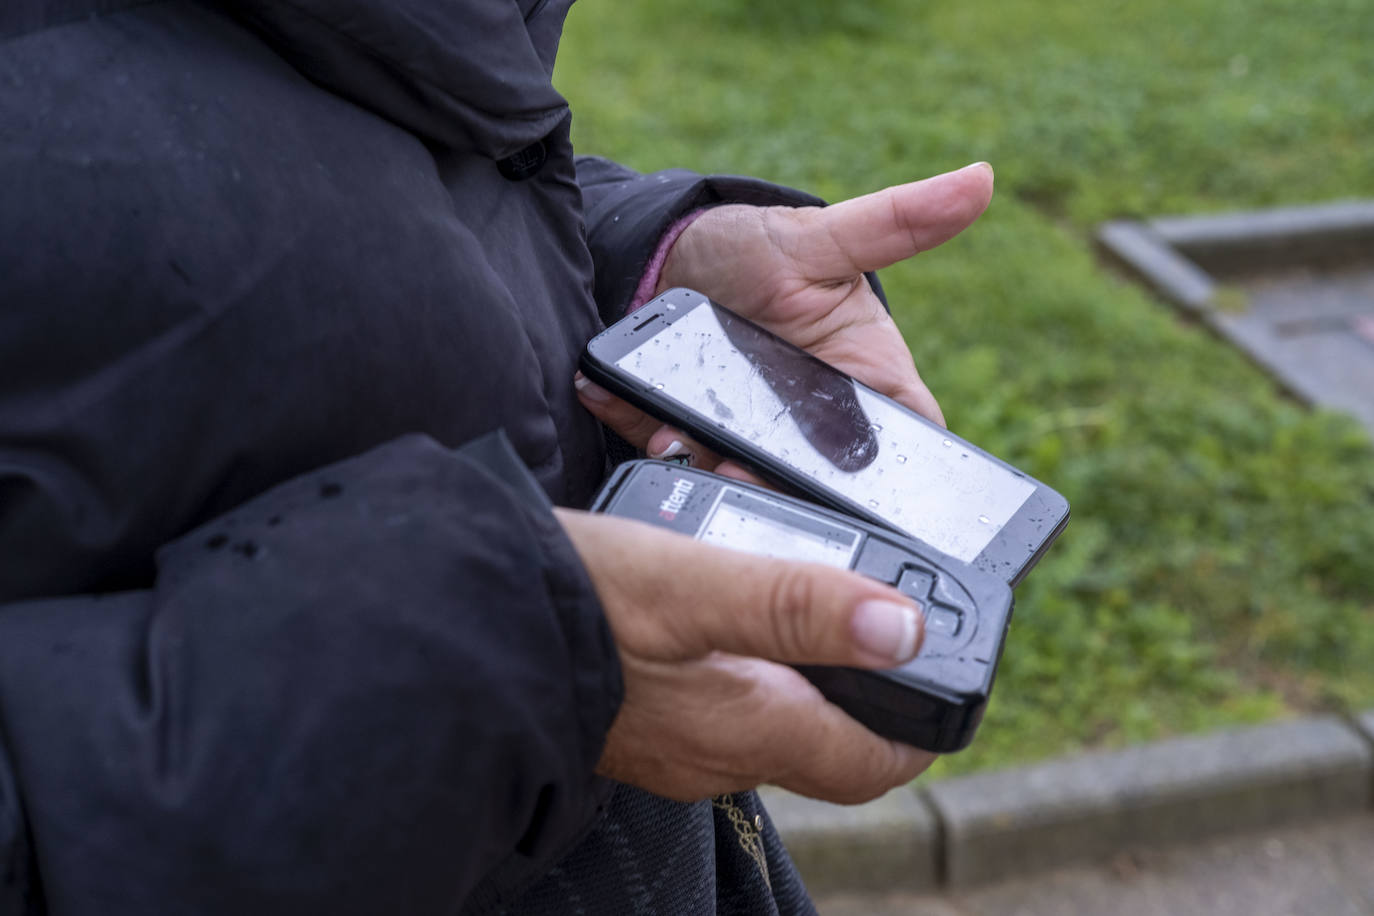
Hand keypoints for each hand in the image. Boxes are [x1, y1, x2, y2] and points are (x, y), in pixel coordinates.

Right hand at [555, 508, 934, 803]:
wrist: (465, 622)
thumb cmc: (578, 603)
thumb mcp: (699, 584)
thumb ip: (799, 604)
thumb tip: (902, 628)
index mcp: (752, 728)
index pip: (870, 766)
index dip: (917, 731)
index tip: (938, 683)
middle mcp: (718, 755)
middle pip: (822, 744)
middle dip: (859, 696)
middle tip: (873, 627)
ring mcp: (673, 746)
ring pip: (766, 723)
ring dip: (795, 676)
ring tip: (797, 606)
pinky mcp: (636, 724)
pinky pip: (712, 707)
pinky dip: (737, 669)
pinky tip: (714, 617)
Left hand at [576, 162, 993, 476]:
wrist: (672, 258)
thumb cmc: (763, 250)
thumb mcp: (825, 240)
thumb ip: (897, 223)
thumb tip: (978, 178)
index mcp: (867, 384)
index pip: (904, 449)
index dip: (889, 476)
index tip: (855, 473)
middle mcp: (812, 422)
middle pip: (815, 480)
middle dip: (780, 481)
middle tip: (744, 466)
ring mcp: (752, 436)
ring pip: (746, 478)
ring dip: (716, 470)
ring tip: (688, 446)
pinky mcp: (695, 435)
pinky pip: (678, 452)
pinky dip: (654, 438)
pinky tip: (636, 415)